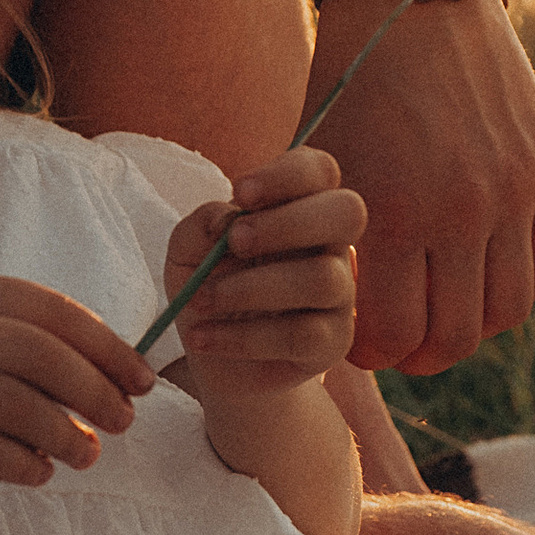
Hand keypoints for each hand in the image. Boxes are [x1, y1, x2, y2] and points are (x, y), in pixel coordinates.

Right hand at [0, 270, 155, 501]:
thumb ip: (17, 345)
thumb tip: (110, 375)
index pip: (50, 309)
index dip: (106, 345)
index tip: (143, 380)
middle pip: (36, 353)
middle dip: (93, 389)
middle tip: (123, 421)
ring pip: (10, 403)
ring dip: (61, 434)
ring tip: (87, 456)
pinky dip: (17, 463)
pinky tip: (39, 473)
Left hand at [163, 145, 361, 410]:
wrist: (217, 364)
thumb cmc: (208, 291)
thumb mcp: (187, 255)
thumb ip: (200, 226)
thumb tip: (227, 217)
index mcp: (299, 207)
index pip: (320, 170)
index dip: (287, 174)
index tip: (239, 191)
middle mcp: (329, 245)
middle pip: (347, 211)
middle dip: (289, 221)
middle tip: (235, 242)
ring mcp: (339, 294)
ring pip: (323, 278)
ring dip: (251, 288)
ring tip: (201, 302)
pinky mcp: (333, 342)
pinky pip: (303, 334)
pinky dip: (244, 337)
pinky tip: (205, 338)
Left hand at [306, 0, 534, 373]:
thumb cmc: (347, 82)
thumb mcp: (315, 159)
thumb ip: (312, 233)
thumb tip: (304, 298)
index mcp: (395, 212)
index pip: (394, 335)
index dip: (372, 353)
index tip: (359, 344)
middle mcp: (463, 211)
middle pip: (456, 338)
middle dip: (421, 355)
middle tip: (401, 346)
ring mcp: (514, 191)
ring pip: (508, 311)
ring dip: (474, 327)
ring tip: (444, 315)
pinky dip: (519, 285)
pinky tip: (485, 277)